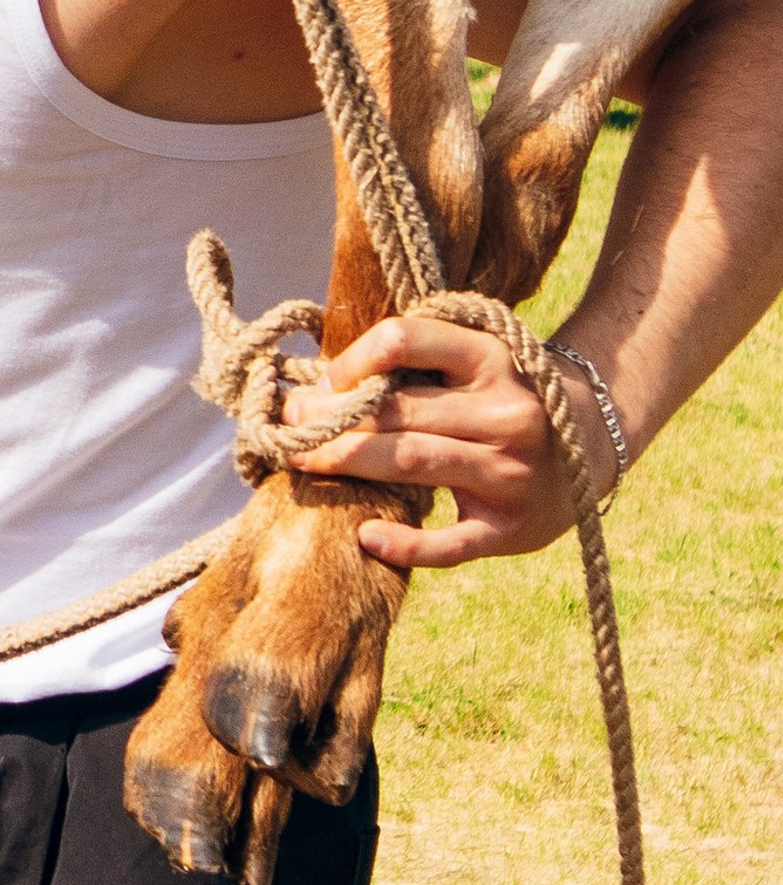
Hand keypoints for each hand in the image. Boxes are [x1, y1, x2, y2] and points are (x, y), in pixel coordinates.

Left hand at [286, 313, 600, 569]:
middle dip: (330, 420)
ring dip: (346, 462)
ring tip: (303, 462)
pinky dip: (405, 543)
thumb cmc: (504, 394)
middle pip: (397, 413)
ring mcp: (511, 471)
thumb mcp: (476, 359)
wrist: (594, 440)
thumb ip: (415, 365)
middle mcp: (506, 411)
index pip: (404, 340)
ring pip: (411, 463)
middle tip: (290, 426)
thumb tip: (318, 384)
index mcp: (491, 357)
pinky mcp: (512, 527)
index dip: (352, 360)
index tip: (325, 381)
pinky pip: (450, 544)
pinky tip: (367, 535)